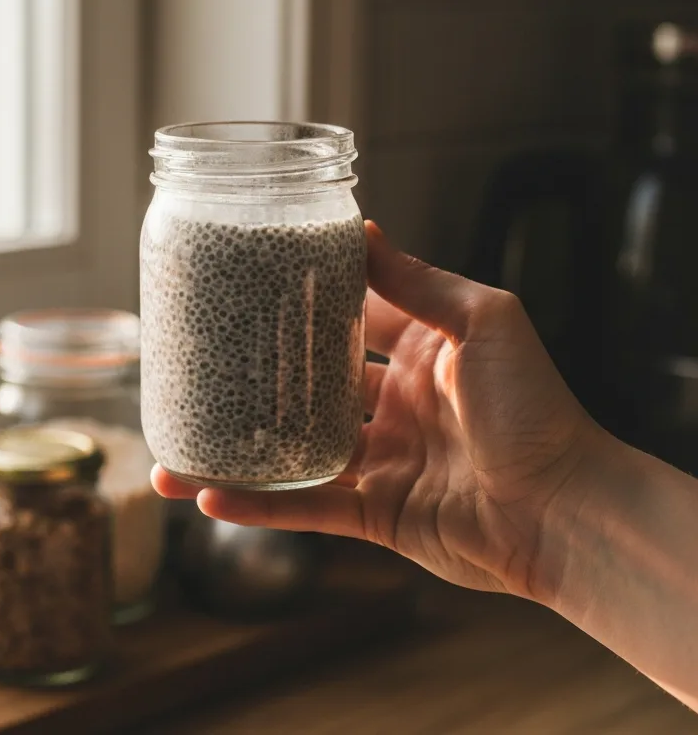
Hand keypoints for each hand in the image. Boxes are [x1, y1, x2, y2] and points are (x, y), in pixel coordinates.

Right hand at [153, 221, 605, 600]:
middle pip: (308, 385)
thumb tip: (364, 228)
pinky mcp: (376, 515)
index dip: (304, 304)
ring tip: (174, 450)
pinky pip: (307, 510)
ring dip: (237, 451)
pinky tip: (208, 496)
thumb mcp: (485, 321)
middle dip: (256, 377)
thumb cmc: (536, 408)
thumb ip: (420, 282)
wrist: (569, 511)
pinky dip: (259, 506)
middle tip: (195, 364)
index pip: (349, 319)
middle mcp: (394, 403)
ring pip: (293, 452)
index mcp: (420, 353)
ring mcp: (382, 461)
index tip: (250, 283)